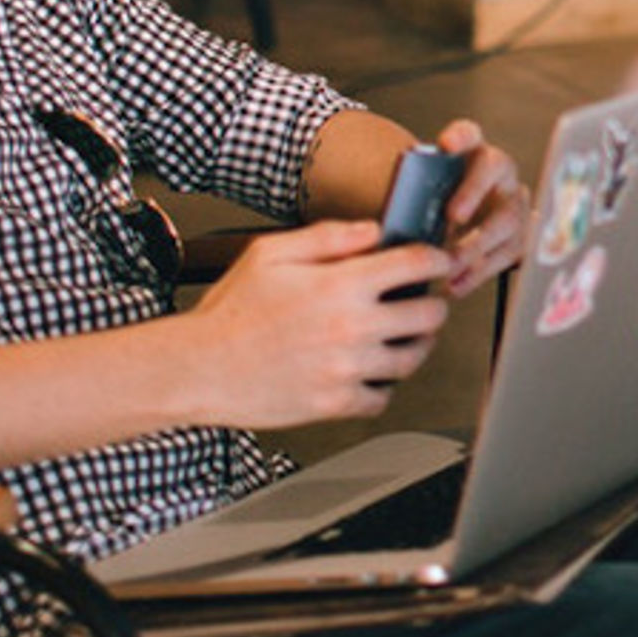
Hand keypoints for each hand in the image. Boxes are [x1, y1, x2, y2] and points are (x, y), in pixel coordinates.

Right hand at [185, 219, 451, 425]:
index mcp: (340, 285)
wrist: (200, 368)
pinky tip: (370, 370)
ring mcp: (346, 370)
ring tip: (404, 336)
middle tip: (423, 301)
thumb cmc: (230, 311)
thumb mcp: (271, 253)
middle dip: (432, 303)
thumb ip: (328, 237)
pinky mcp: (335, 404)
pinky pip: (382, 397)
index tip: (437, 261)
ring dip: (416, 345)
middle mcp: (351, 328)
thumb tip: (372, 232)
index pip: (415, 265)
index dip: (436, 258)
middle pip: (428, 315)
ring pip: (412, 358)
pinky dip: (383, 385)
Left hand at [429, 119, 526, 297]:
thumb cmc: (442, 205)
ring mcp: (514, 202)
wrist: (473, 222)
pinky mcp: (521, 235)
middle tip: (452, 216)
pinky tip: (456, 285)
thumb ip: (419, 197)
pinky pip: (507, 254)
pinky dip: (479, 273)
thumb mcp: (431, 194)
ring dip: (476, 244)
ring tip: (449, 265)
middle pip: (494, 169)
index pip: (469, 133)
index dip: (460, 136)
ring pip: (506, 218)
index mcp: (473, 152)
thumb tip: (392, 221)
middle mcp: (500, 172)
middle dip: (473, 193)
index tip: (447, 144)